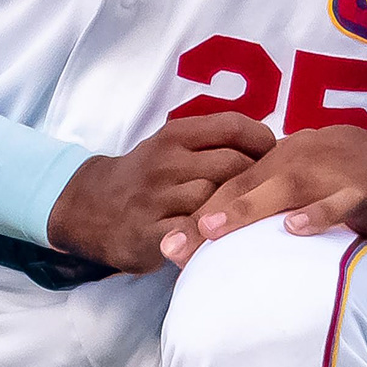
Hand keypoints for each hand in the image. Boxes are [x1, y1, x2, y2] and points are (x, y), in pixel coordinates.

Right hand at [45, 114, 275, 274]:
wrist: (90, 209)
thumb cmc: (147, 177)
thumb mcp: (171, 147)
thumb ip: (211, 143)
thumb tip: (270, 146)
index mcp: (175, 135)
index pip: (232, 126)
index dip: (263, 140)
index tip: (276, 156)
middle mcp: (166, 161)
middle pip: (233, 164)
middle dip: (259, 179)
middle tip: (273, 192)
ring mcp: (157, 198)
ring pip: (218, 199)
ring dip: (241, 210)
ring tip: (257, 217)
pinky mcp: (150, 232)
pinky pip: (194, 234)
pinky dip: (215, 237)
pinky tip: (228, 240)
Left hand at [160, 127, 366, 268]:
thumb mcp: (319, 184)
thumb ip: (282, 201)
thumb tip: (241, 236)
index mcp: (288, 156)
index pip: (235, 184)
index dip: (200, 213)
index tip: (170, 245)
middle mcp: (305, 156)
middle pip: (247, 185)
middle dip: (207, 215)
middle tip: (174, 245)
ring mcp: (336, 171)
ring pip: (285, 187)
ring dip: (247, 208)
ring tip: (214, 231)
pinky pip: (340, 199)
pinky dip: (318, 213)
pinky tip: (296, 230)